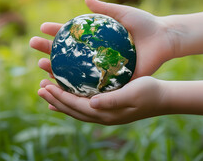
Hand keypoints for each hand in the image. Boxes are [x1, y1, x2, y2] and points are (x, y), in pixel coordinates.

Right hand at [29, 0, 176, 78]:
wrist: (164, 40)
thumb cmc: (145, 25)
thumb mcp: (123, 13)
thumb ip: (105, 8)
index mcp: (97, 39)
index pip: (71, 35)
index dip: (56, 32)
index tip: (42, 28)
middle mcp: (96, 55)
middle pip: (68, 53)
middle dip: (49, 49)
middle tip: (33, 45)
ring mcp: (101, 68)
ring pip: (74, 71)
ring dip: (56, 69)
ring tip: (41, 64)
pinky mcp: (112, 80)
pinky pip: (90, 84)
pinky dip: (75, 86)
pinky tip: (61, 85)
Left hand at [38, 76, 167, 124]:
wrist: (162, 98)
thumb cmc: (150, 92)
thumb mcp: (133, 93)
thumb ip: (112, 100)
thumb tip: (91, 104)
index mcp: (106, 113)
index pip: (76, 106)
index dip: (59, 97)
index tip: (45, 86)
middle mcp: (102, 116)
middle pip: (72, 109)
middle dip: (55, 99)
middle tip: (40, 88)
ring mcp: (104, 113)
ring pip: (76, 108)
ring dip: (60, 100)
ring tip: (46, 91)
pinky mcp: (106, 107)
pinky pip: (83, 105)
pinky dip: (71, 101)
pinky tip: (64, 96)